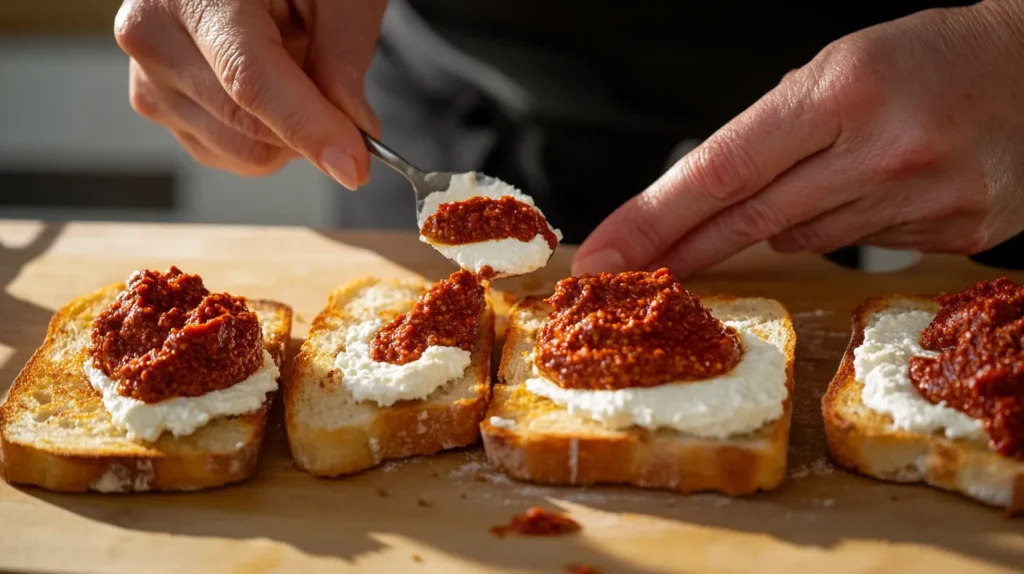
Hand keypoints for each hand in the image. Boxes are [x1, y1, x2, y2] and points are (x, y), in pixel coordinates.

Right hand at [115, 0, 385, 188]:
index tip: (355, 165)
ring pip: (242, 152)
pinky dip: (266, 140)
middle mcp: (153, 36)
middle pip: (247, 126)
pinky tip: (268, 91)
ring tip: (292, 73)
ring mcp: (148, 78)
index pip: (249, 80)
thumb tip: (355, 134)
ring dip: (289, 136)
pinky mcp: (156, 107)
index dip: (308, 127)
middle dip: (311, 132)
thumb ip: (343, 62)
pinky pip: (229, 155)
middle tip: (344, 103)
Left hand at [573, 0, 1023, 276]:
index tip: (605, 251)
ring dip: (780, 221)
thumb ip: (775, 133)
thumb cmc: (935, 58)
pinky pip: (857, 248)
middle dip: (682, 250)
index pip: (721, 171)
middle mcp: (882, 150)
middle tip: (629, 274)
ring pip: (800, 239)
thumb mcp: (843, 65)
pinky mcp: (950, 237)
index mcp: (844, 91)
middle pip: (749, 222)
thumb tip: (711, 202)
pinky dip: (840, 225)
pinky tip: (870, 191)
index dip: (653, 218)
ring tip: (818, 179)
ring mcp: (921, 201)